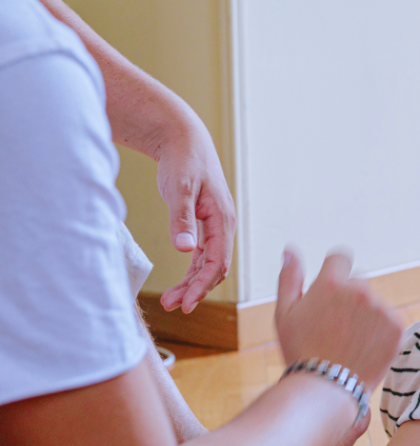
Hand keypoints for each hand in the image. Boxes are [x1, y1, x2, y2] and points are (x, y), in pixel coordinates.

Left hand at [156, 124, 235, 312]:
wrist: (183, 139)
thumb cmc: (183, 160)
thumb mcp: (180, 189)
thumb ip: (182, 219)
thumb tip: (186, 250)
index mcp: (223, 219)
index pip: (217, 262)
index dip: (202, 286)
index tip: (184, 303)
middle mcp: (223, 225)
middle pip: (214, 267)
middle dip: (195, 289)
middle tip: (172, 307)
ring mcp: (215, 225)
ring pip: (207, 263)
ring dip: (192, 283)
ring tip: (170, 300)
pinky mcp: (203, 223)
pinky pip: (202, 254)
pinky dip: (191, 270)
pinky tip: (179, 282)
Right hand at [274, 249, 403, 390]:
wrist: (327, 388)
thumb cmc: (301, 351)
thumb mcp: (285, 314)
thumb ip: (289, 278)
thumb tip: (290, 250)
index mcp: (331, 283)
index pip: (340, 258)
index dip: (334, 274)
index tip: (330, 295)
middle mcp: (360, 290)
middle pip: (358, 283)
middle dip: (349, 299)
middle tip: (335, 328)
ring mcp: (381, 308)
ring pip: (375, 303)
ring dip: (366, 316)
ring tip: (349, 343)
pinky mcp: (397, 326)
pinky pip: (389, 319)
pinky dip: (380, 331)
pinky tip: (365, 348)